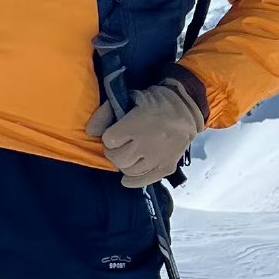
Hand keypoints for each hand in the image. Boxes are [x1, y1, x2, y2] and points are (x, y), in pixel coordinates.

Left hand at [87, 75, 204, 188]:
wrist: (188, 108)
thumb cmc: (157, 101)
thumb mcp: (131, 97)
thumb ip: (107, 112)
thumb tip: (90, 131)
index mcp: (136, 125)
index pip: (109, 140)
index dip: (110, 137)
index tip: (115, 132)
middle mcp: (146, 144)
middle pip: (117, 158)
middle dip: (114, 152)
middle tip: (119, 145)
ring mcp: (157, 157)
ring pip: (129, 170)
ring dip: (124, 163)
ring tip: (128, 155)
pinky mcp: (167, 167)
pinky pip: (144, 180)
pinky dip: (133, 181)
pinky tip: (127, 178)